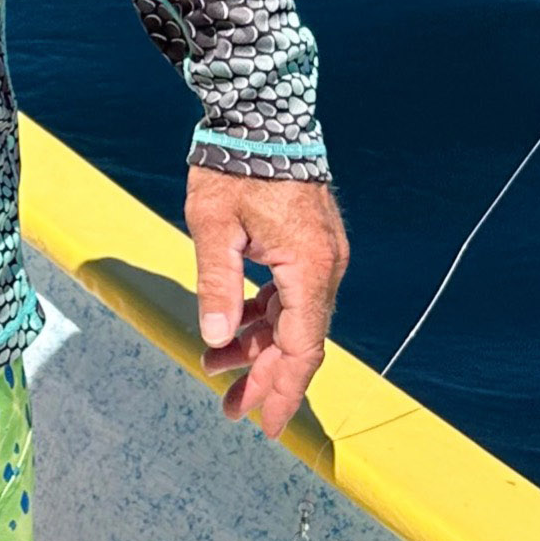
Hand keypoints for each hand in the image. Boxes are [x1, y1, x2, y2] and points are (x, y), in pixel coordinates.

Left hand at [185, 168, 349, 440]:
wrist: (259, 116)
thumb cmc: (233, 166)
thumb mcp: (214, 227)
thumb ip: (218, 285)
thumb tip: (217, 340)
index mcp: (309, 267)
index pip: (301, 347)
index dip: (283, 389)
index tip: (267, 424)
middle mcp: (325, 267)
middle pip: (299, 341)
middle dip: (266, 380)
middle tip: (234, 412)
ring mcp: (320, 257)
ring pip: (292, 320)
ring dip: (258, 349)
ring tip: (217, 372)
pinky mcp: (307, 247)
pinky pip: (289, 296)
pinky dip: (262, 317)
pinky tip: (232, 334)